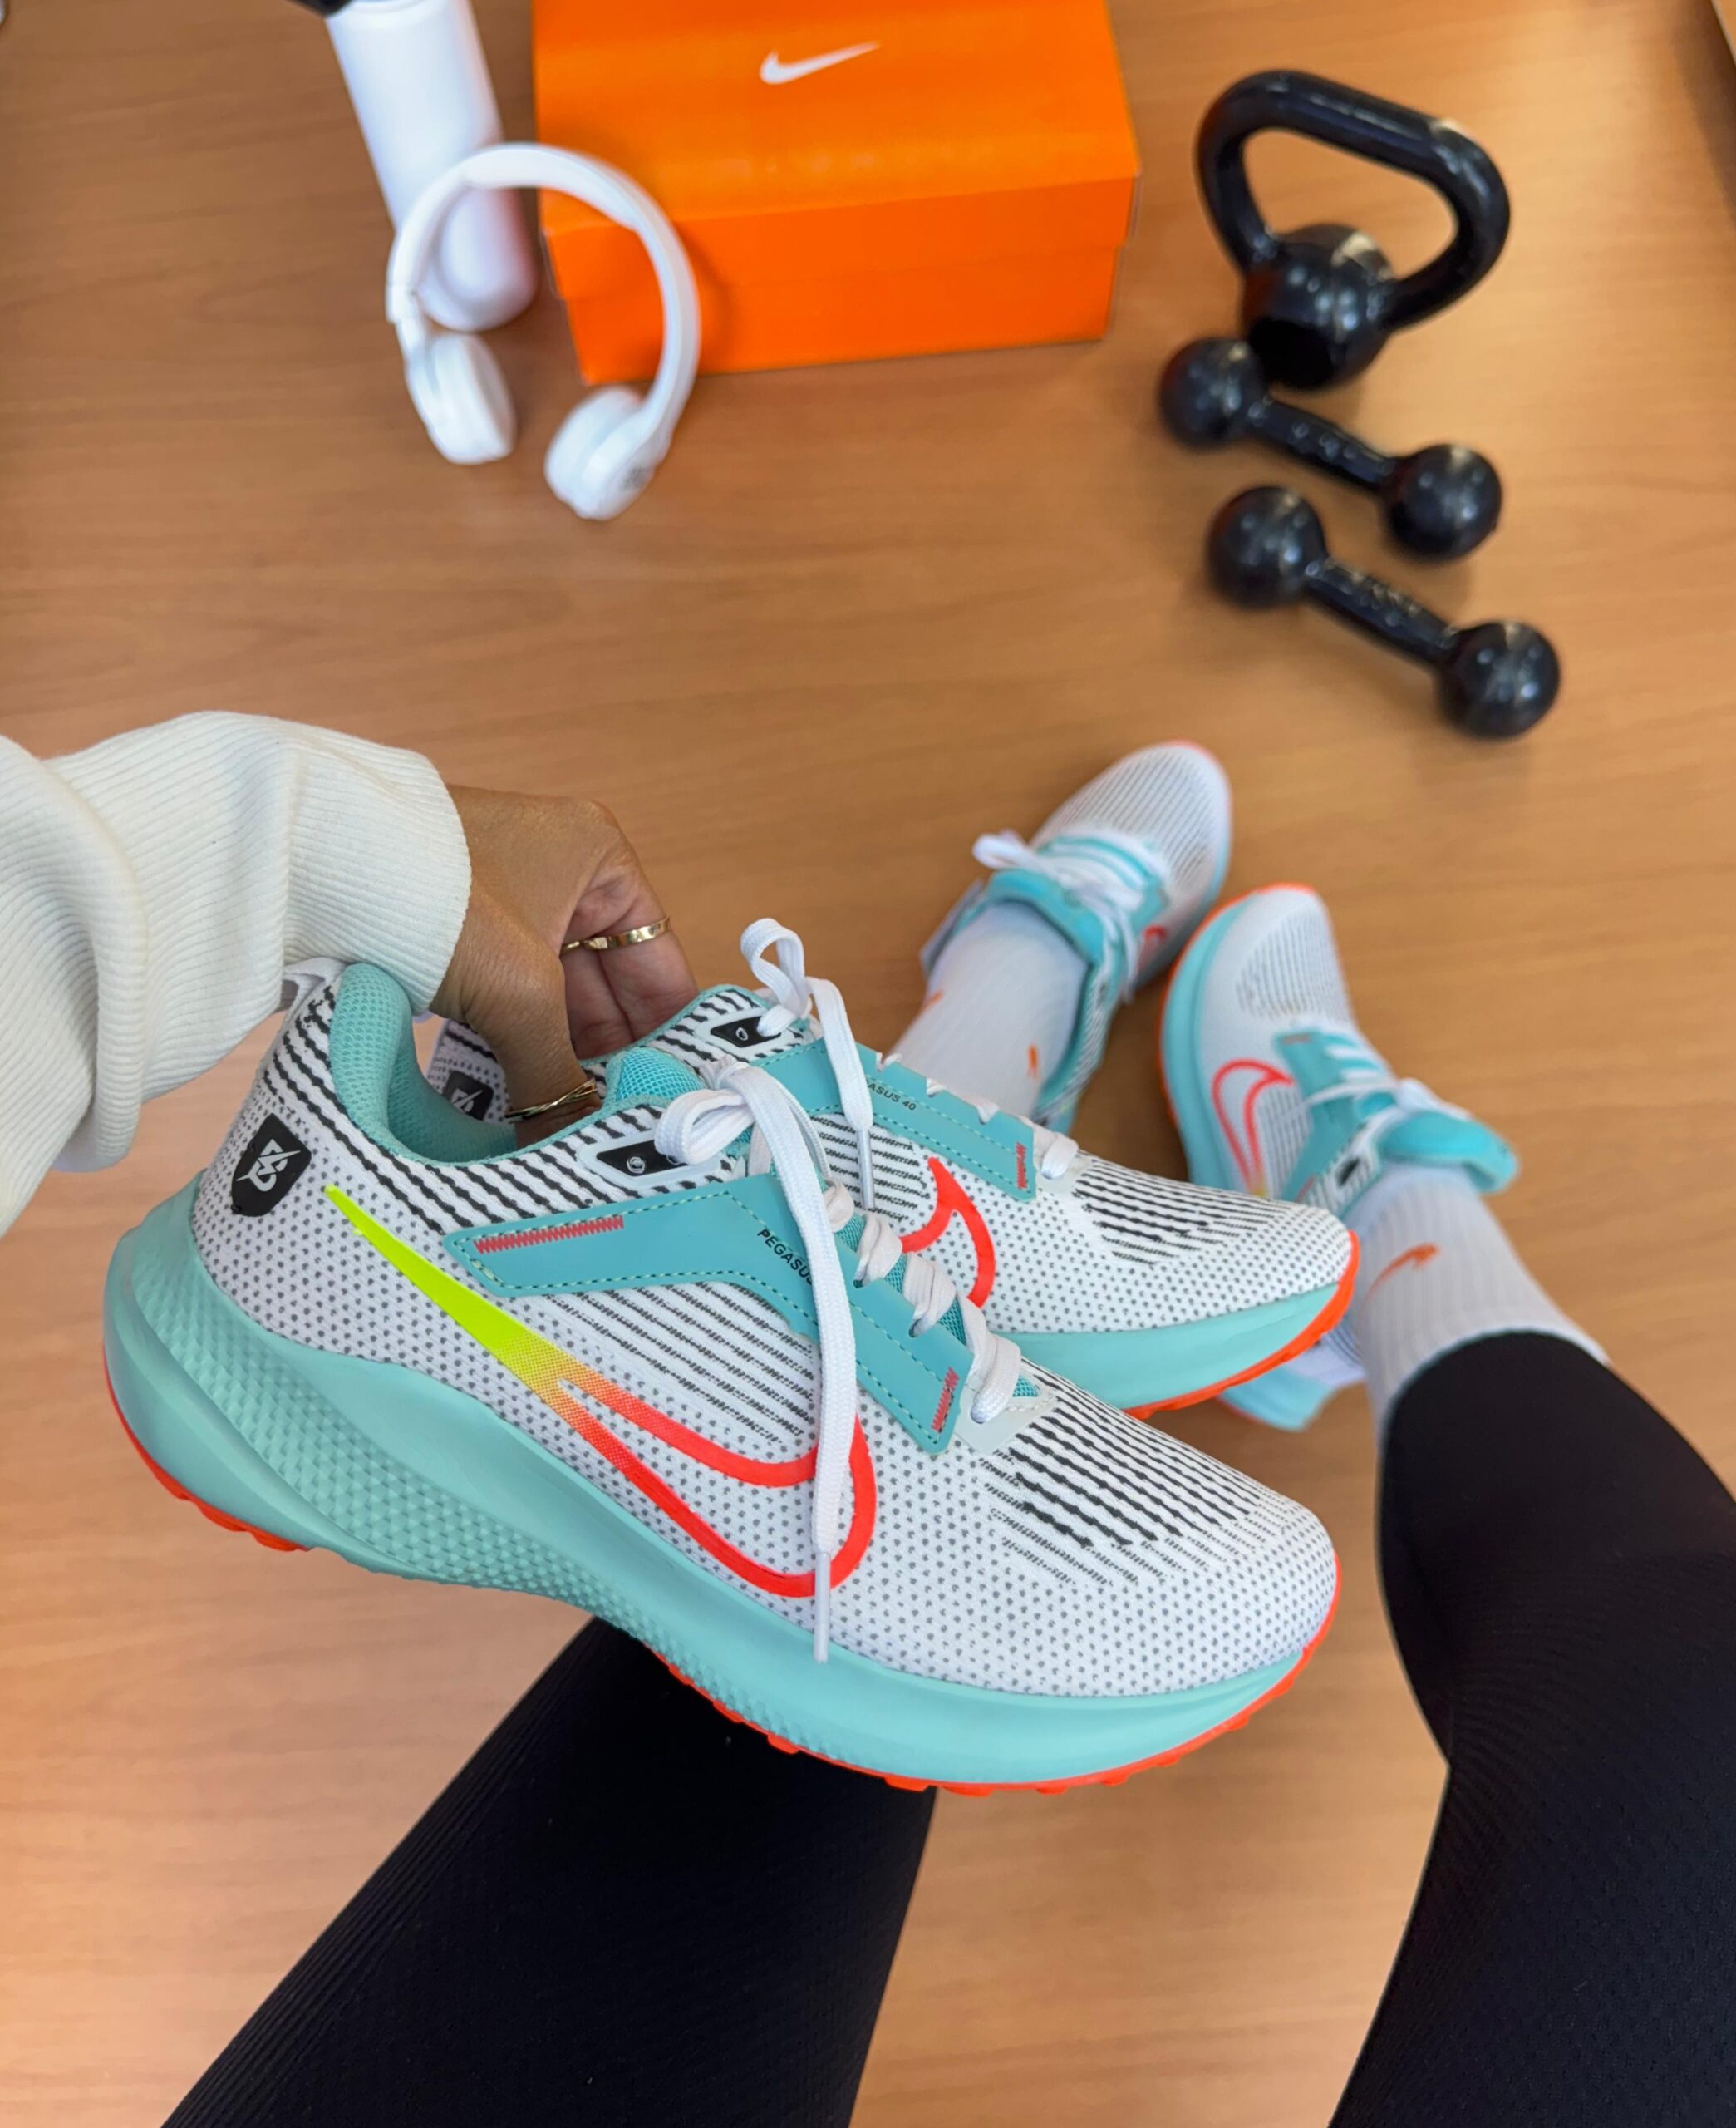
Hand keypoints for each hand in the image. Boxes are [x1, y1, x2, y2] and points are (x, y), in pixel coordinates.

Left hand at [434, 789, 695, 1128]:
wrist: (306, 861)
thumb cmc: (434, 895)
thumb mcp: (519, 993)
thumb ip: (558, 1074)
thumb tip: (576, 1143)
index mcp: (597, 857)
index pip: (656, 958)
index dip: (667, 1028)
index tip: (674, 1090)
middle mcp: (556, 871)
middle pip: (603, 983)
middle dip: (609, 1054)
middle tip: (622, 1121)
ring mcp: (499, 900)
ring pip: (548, 996)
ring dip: (556, 1056)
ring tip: (572, 1120)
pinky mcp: (447, 930)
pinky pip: (498, 999)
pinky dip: (509, 1045)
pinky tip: (518, 1096)